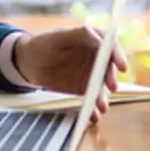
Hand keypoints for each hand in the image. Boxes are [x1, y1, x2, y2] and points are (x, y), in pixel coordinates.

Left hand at [14, 27, 128, 122]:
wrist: (28, 62)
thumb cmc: (43, 44)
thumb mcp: (59, 36)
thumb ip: (80, 34)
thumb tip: (100, 39)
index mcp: (93, 41)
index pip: (111, 47)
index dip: (119, 56)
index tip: (121, 66)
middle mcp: (97, 59)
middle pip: (109, 69)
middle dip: (112, 78)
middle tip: (111, 86)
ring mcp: (92, 76)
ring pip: (103, 87)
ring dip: (104, 97)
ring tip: (101, 106)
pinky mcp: (85, 89)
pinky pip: (92, 100)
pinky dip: (94, 109)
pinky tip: (93, 116)